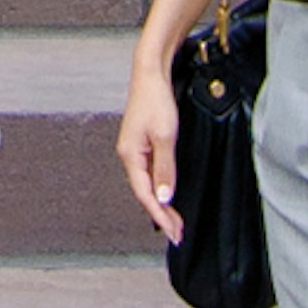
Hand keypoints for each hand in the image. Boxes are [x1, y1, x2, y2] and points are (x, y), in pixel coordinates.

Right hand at [116, 58, 182, 239]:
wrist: (150, 75)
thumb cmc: (155, 100)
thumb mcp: (165, 137)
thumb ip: (165, 169)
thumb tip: (165, 197)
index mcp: (130, 155)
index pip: (145, 194)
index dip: (160, 215)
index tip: (174, 231)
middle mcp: (129, 155)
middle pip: (145, 193)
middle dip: (162, 215)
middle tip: (178, 233)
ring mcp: (134, 150)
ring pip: (147, 184)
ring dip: (161, 203)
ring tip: (175, 221)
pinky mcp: (142, 144)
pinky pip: (149, 173)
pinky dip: (160, 188)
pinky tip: (167, 195)